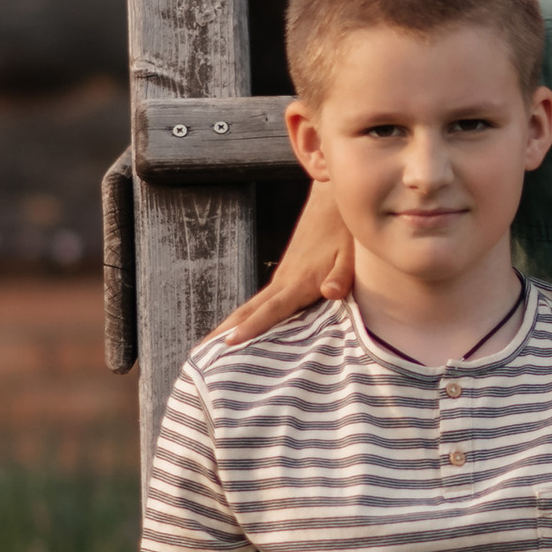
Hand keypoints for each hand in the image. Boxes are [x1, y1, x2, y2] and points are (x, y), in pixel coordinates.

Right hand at [211, 187, 350, 343]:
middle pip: (249, 310)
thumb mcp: (351, 253)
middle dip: (225, 331)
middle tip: (200, 353)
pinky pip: (262, 302)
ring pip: (251, 306)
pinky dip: (247, 316)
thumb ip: (341, 275)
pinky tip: (241, 326)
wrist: (331, 198)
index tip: (228, 343)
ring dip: (230, 324)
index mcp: (299, 282)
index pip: (271, 310)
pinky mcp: (286, 274)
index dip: (251, 327)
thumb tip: (330, 292)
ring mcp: (282, 277)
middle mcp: (284, 281)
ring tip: (210, 345)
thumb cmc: (344, 229)